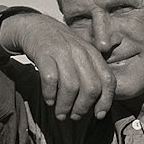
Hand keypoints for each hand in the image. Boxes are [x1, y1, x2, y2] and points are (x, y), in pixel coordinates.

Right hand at [0, 13, 115, 120]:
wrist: (35, 27)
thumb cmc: (59, 48)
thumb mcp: (81, 55)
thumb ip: (94, 73)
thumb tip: (102, 104)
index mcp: (93, 54)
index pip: (108, 80)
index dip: (106, 101)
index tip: (98, 115)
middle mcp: (80, 52)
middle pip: (91, 87)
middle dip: (83, 107)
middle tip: (74, 116)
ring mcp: (62, 52)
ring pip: (71, 86)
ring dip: (65, 106)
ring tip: (60, 114)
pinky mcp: (43, 54)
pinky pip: (50, 79)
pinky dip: (50, 94)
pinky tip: (48, 100)